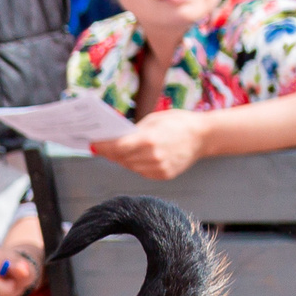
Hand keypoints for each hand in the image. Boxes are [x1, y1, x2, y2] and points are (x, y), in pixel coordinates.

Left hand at [91, 109, 214, 179]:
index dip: (102, 146)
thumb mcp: (153, 120)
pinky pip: (142, 171)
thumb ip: (133, 132)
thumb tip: (113, 139)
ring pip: (130, 166)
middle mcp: (153, 157)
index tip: (91, 143)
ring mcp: (159, 169)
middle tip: (98, 147)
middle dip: (109, 152)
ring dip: (120, 159)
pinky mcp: (164, 175)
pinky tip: (130, 157)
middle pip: (121, 158)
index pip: (117, 147)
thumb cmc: (176, 122)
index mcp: (149, 140)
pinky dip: (134, 164)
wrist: (204, 136)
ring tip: (111, 152)